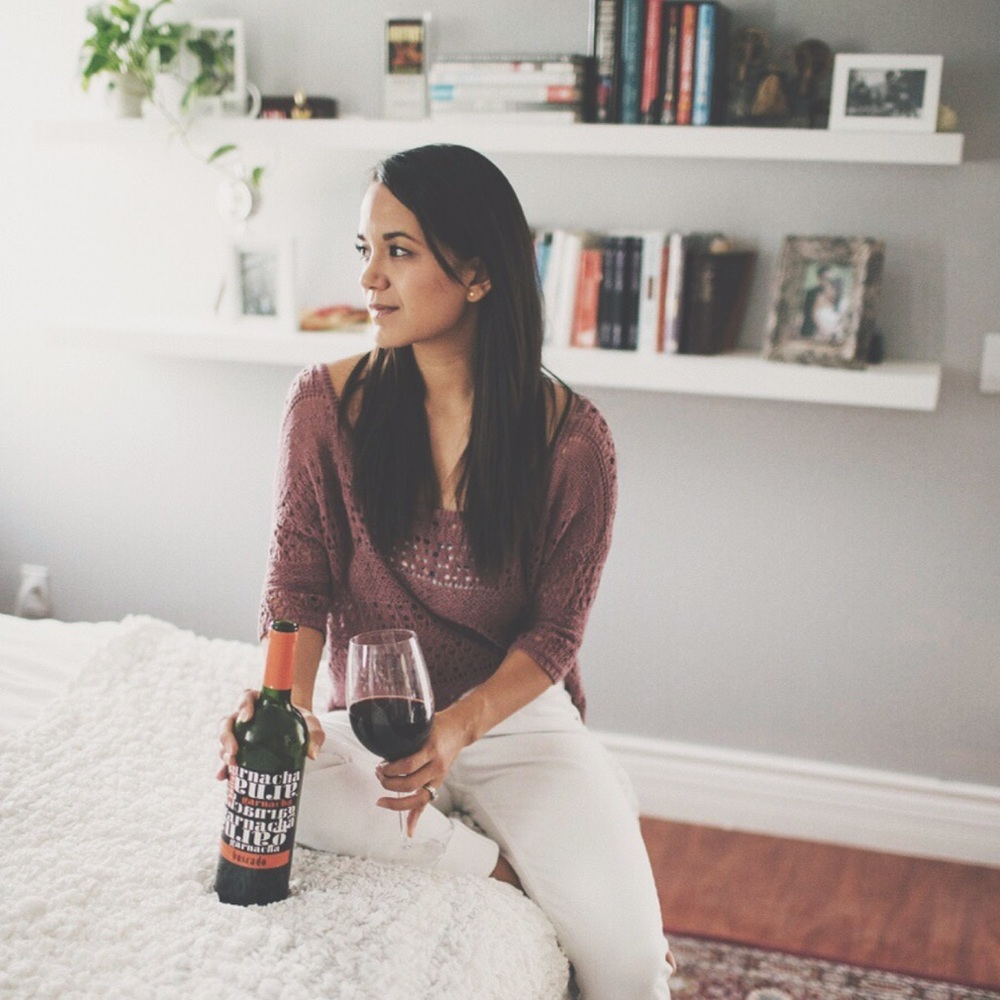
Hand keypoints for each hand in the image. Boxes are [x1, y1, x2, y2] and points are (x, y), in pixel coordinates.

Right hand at [215, 688, 324, 780]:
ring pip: (225, 739)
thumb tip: (312, 754)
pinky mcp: (240, 751)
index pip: (247, 697)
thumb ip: (314, 735)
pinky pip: (228, 758)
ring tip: (231, 764)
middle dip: (226, 736)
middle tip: (234, 751)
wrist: (300, 734)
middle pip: (228, 721)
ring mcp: (241, 735)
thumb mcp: (311, 726)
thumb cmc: (303, 724)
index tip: (247, 716)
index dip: (243, 705)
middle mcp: (246, 718)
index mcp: (261, 703)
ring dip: (223, 752)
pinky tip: (224, 777)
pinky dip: (224, 768)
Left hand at [374, 703, 470, 835]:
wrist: (460, 728)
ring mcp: (439, 776)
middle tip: (378, 775)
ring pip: (417, 798)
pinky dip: (416, 818)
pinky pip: (426, 804)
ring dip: (396, 801)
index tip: (380, 767)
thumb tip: (384, 747)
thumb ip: (407, 738)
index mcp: (431, 749)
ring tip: (382, 795)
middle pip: (410, 783)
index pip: (408, 765)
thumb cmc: (438, 725)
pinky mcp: (439, 782)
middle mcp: (436, 765)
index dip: (391, 769)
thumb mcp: (422, 726)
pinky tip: (408, 831)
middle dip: (389, 783)